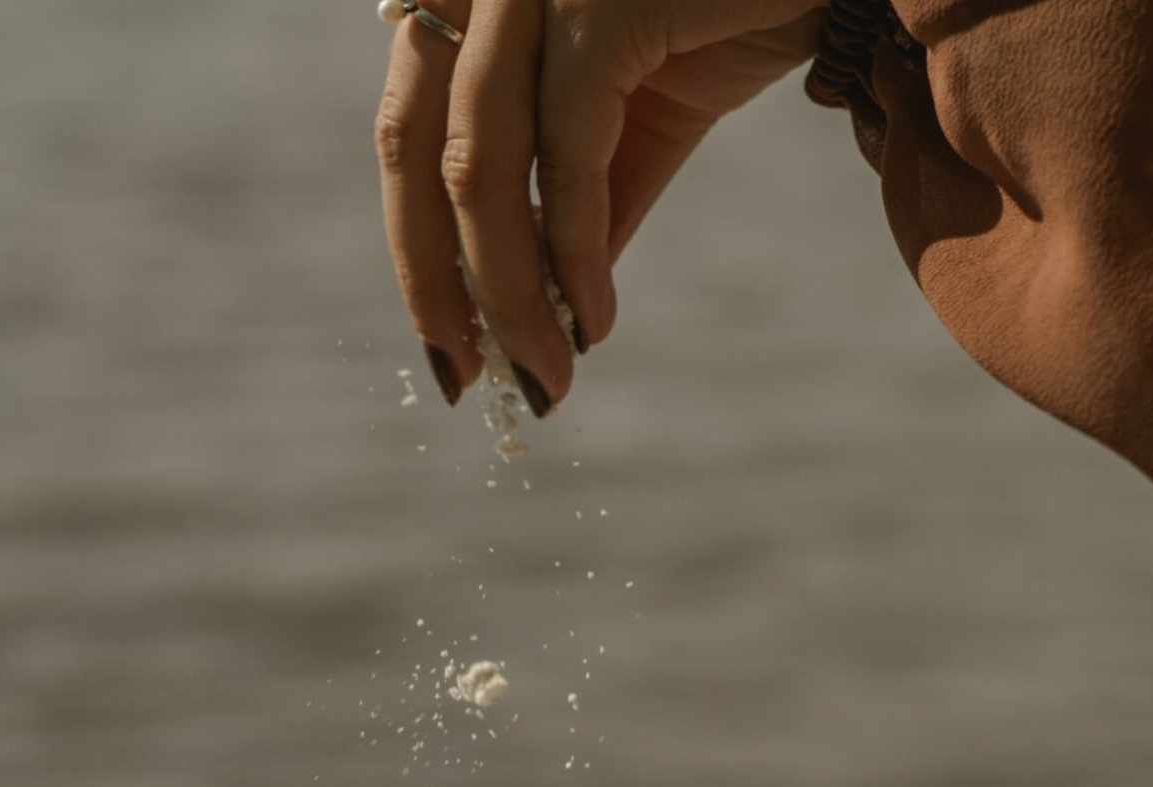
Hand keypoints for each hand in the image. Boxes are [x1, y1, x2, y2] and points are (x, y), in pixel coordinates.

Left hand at [376, 0, 824, 408]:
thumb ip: (584, 200)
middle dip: (439, 285)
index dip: (417, 248)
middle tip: (471, 382)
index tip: (448, 346)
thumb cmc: (743, 8)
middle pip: (415, 149)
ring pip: (478, 166)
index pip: (409, 131)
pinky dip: (575, 256)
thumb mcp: (640, 117)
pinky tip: (594, 320)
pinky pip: (566, 160)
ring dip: (508, 294)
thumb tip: (545, 307)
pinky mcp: (598, 4)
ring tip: (544, 374)